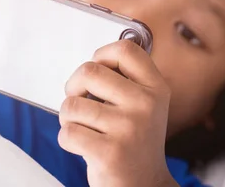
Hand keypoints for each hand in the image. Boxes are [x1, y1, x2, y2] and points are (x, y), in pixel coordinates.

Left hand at [58, 40, 178, 186]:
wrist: (144, 184)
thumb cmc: (136, 140)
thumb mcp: (146, 105)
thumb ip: (128, 80)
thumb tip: (95, 60)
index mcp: (156, 88)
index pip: (126, 50)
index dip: (103, 54)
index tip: (98, 69)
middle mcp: (146, 104)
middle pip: (89, 71)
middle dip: (73, 86)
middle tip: (79, 100)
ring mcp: (128, 128)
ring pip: (72, 105)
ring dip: (68, 118)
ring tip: (84, 128)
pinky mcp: (109, 152)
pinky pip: (68, 132)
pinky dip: (68, 140)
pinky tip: (84, 146)